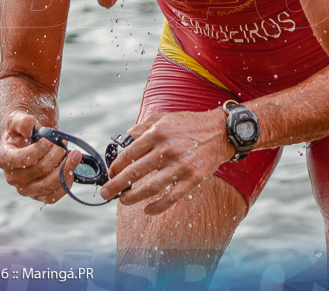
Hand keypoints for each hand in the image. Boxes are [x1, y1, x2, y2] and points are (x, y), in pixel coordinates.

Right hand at [0, 110, 81, 203]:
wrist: (26, 141)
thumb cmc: (22, 130)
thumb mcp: (19, 119)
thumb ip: (24, 122)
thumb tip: (37, 130)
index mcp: (4, 158)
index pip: (19, 159)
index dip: (37, 150)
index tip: (48, 140)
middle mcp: (12, 177)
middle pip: (39, 170)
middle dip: (56, 154)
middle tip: (62, 143)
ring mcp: (26, 188)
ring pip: (48, 185)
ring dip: (65, 169)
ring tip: (74, 154)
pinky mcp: (39, 195)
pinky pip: (53, 196)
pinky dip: (65, 183)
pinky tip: (71, 169)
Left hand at [100, 109, 234, 213]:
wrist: (222, 131)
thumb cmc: (192, 124)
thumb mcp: (166, 118)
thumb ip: (145, 124)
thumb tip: (128, 134)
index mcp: (157, 133)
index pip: (129, 154)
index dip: (116, 166)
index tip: (110, 173)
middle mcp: (166, 150)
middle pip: (134, 173)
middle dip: (115, 185)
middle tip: (106, 193)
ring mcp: (179, 166)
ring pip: (149, 188)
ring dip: (132, 197)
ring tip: (123, 200)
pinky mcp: (192, 179)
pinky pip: (170, 198)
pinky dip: (157, 207)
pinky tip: (147, 209)